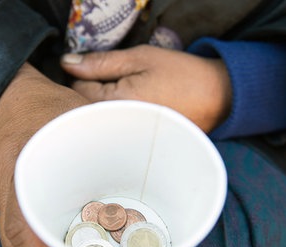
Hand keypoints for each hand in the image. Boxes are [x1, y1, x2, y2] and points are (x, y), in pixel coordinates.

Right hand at [0, 63, 102, 246]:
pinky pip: (23, 237)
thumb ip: (107, 137)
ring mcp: (4, 198)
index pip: (22, 231)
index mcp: (19, 168)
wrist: (6, 97)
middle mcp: (6, 190)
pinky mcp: (11, 202)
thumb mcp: (79, 112)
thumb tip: (154, 155)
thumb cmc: (46, 103)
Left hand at [61, 45, 231, 131]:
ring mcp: (125, 142)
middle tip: (120, 86)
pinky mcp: (136, 148)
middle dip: (92, 96)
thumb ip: (100, 62)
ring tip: (131, 101)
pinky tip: (135, 116)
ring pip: (97, 123)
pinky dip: (118, 123)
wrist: (218, 98)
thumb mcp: (140, 59)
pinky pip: (113, 133)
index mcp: (114, 104)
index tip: (105, 72)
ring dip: (104, 111)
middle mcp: (115, 129)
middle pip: (83, 110)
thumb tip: (67, 62)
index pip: (76, 89)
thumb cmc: (181, 75)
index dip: (86, 75)